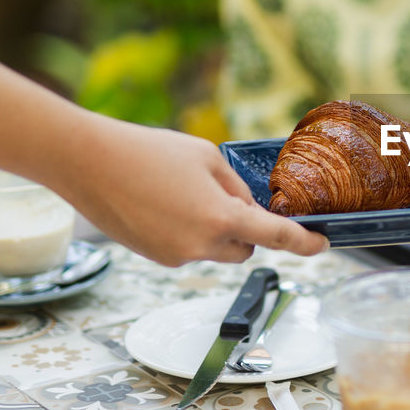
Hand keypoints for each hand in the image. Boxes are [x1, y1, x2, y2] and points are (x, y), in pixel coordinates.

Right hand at [58, 116, 327, 265]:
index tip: (322, 246)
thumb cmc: (148, 151)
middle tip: (225, 196)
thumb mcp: (206, 158)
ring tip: (183, 193)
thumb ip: (236, 187)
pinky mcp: (156, 258)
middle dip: (247, 229)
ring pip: (216, 249)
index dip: (304, 243)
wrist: (87, 162)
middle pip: (246, 248)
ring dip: (215, 229)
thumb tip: (249, 208)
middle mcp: (201, 245)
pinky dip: (188, 232)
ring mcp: (177, 256)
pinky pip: (189, 248)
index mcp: (221, 217)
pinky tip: (164, 204)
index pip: (276, 237)